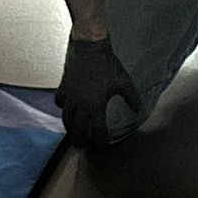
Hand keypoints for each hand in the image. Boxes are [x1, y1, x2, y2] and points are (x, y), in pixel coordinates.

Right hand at [55, 34, 141, 150]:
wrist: (91, 48)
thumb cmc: (108, 65)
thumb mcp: (124, 83)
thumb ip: (132, 98)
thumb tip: (138, 110)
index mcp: (96, 106)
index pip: (97, 132)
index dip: (99, 143)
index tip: (101, 149)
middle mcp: (81, 105)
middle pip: (77, 131)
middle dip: (81, 141)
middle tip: (84, 146)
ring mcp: (70, 97)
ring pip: (66, 120)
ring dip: (70, 129)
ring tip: (74, 134)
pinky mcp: (64, 88)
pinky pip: (59, 103)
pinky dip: (63, 109)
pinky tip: (67, 109)